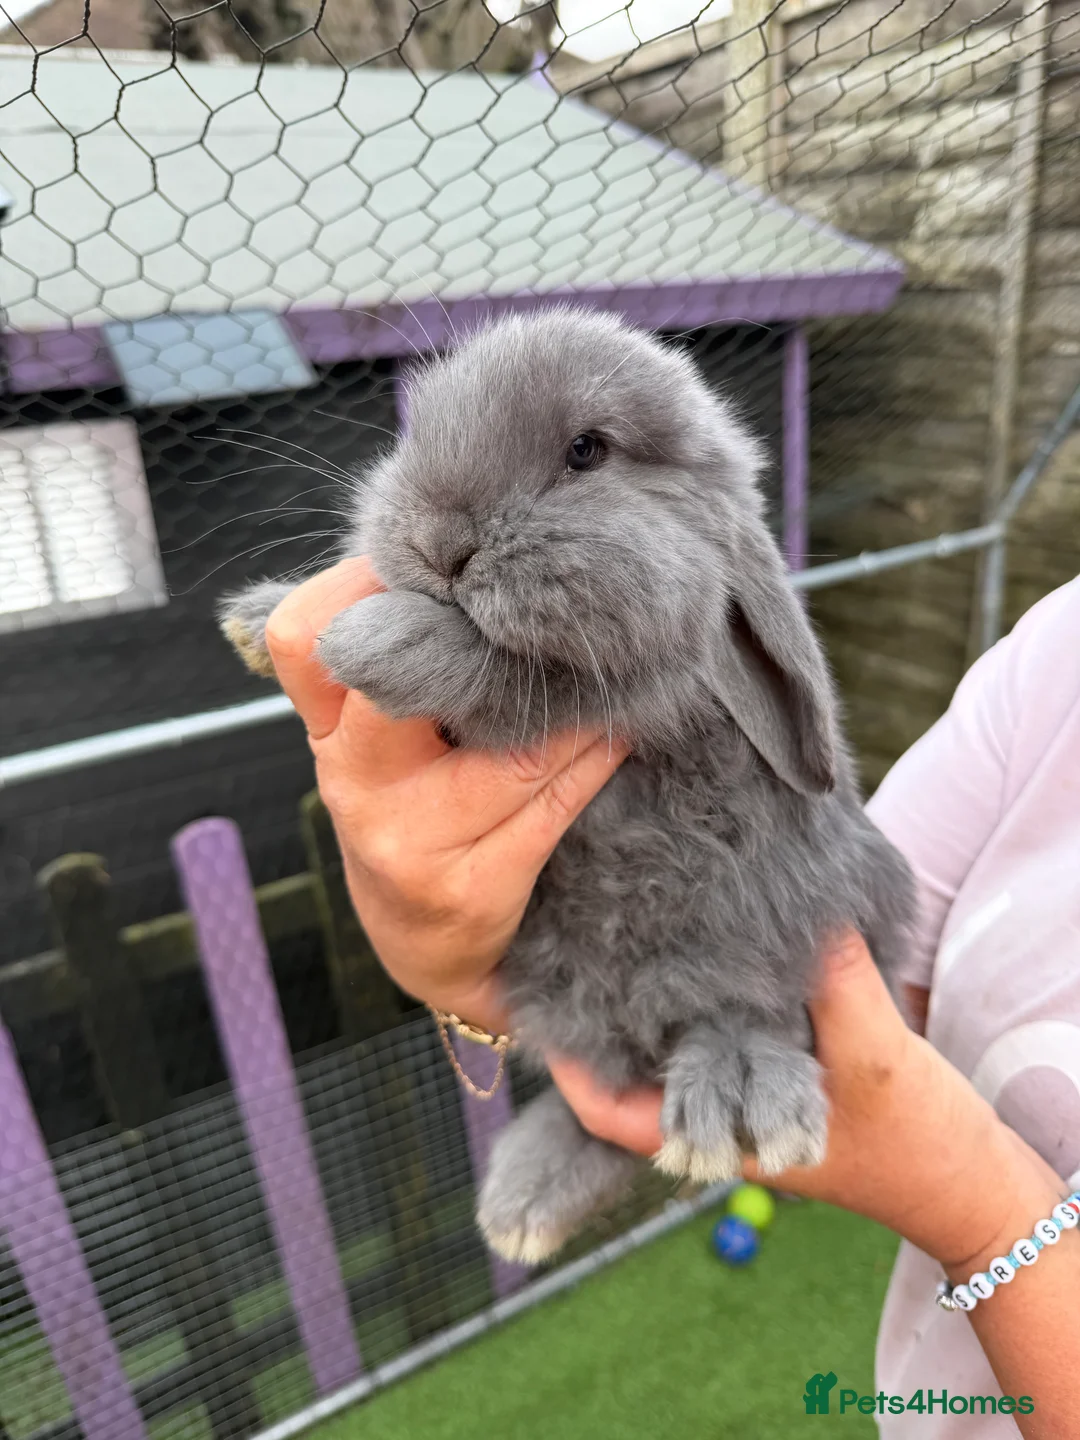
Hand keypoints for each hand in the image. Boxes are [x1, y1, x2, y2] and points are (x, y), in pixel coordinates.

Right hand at [264, 558, 628, 1032]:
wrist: (428, 946)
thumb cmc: (414, 812)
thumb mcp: (379, 742)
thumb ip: (402, 660)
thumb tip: (480, 561)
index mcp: (325, 731)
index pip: (302, 637)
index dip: (362, 584)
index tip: (439, 566)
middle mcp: (353, 782)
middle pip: (399, 679)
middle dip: (483, 639)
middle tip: (542, 612)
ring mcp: (408, 840)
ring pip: (510, 745)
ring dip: (575, 702)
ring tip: (611, 669)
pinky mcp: (472, 888)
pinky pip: (553, 801)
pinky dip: (597, 755)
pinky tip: (619, 730)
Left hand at [549, 931, 1062, 1272]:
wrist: (967, 1181)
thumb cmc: (918, 1138)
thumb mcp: (875, 1053)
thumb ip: (833, 982)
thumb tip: (798, 909)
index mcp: (726, 1137)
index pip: (617, 1116)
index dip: (573, 1073)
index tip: (550, 1017)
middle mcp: (724, 1122)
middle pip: (637, 1079)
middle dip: (605, 1029)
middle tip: (578, 959)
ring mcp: (748, 1104)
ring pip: (676, 1060)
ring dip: (653, 1016)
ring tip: (625, 949)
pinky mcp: (778, 1082)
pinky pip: (722, 1045)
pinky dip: (706, 1010)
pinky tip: (703, 960)